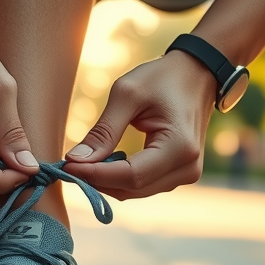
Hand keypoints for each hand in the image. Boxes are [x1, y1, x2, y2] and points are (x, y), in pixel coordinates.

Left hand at [63, 52, 214, 199]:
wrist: (198, 74)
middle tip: (69, 164)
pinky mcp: (180, 174)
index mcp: (179, 147)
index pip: (130, 175)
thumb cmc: (164, 78)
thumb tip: (75, 160)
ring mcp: (187, 174)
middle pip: (132, 188)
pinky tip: (104, 163)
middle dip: (97, 180)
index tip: (66, 165)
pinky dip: (120, 178)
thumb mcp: (128, 95)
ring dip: (107, 181)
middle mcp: (187, 168)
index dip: (96, 175)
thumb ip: (103, 131)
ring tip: (83, 163)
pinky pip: (144, 185)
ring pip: (136, 191)